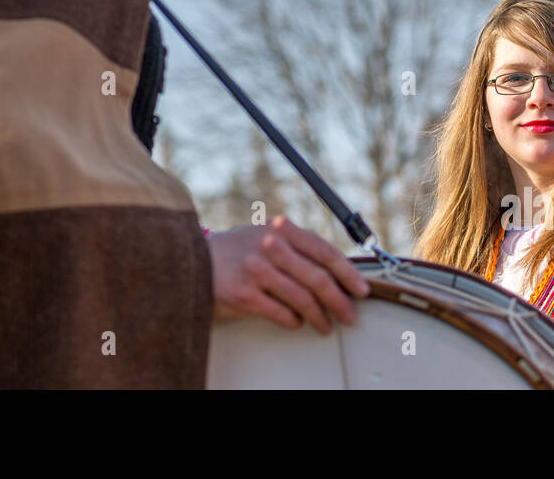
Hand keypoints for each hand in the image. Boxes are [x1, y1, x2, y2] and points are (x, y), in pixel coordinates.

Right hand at [207, 215, 371, 334]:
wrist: (193, 260)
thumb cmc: (236, 252)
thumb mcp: (267, 236)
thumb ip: (296, 247)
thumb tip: (336, 271)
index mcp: (282, 229)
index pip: (325, 252)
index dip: (348, 274)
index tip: (361, 289)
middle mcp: (271, 246)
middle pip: (318, 278)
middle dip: (340, 301)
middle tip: (350, 315)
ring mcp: (256, 270)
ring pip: (302, 299)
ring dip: (319, 317)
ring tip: (325, 325)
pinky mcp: (244, 294)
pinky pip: (281, 313)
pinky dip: (294, 321)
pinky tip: (297, 322)